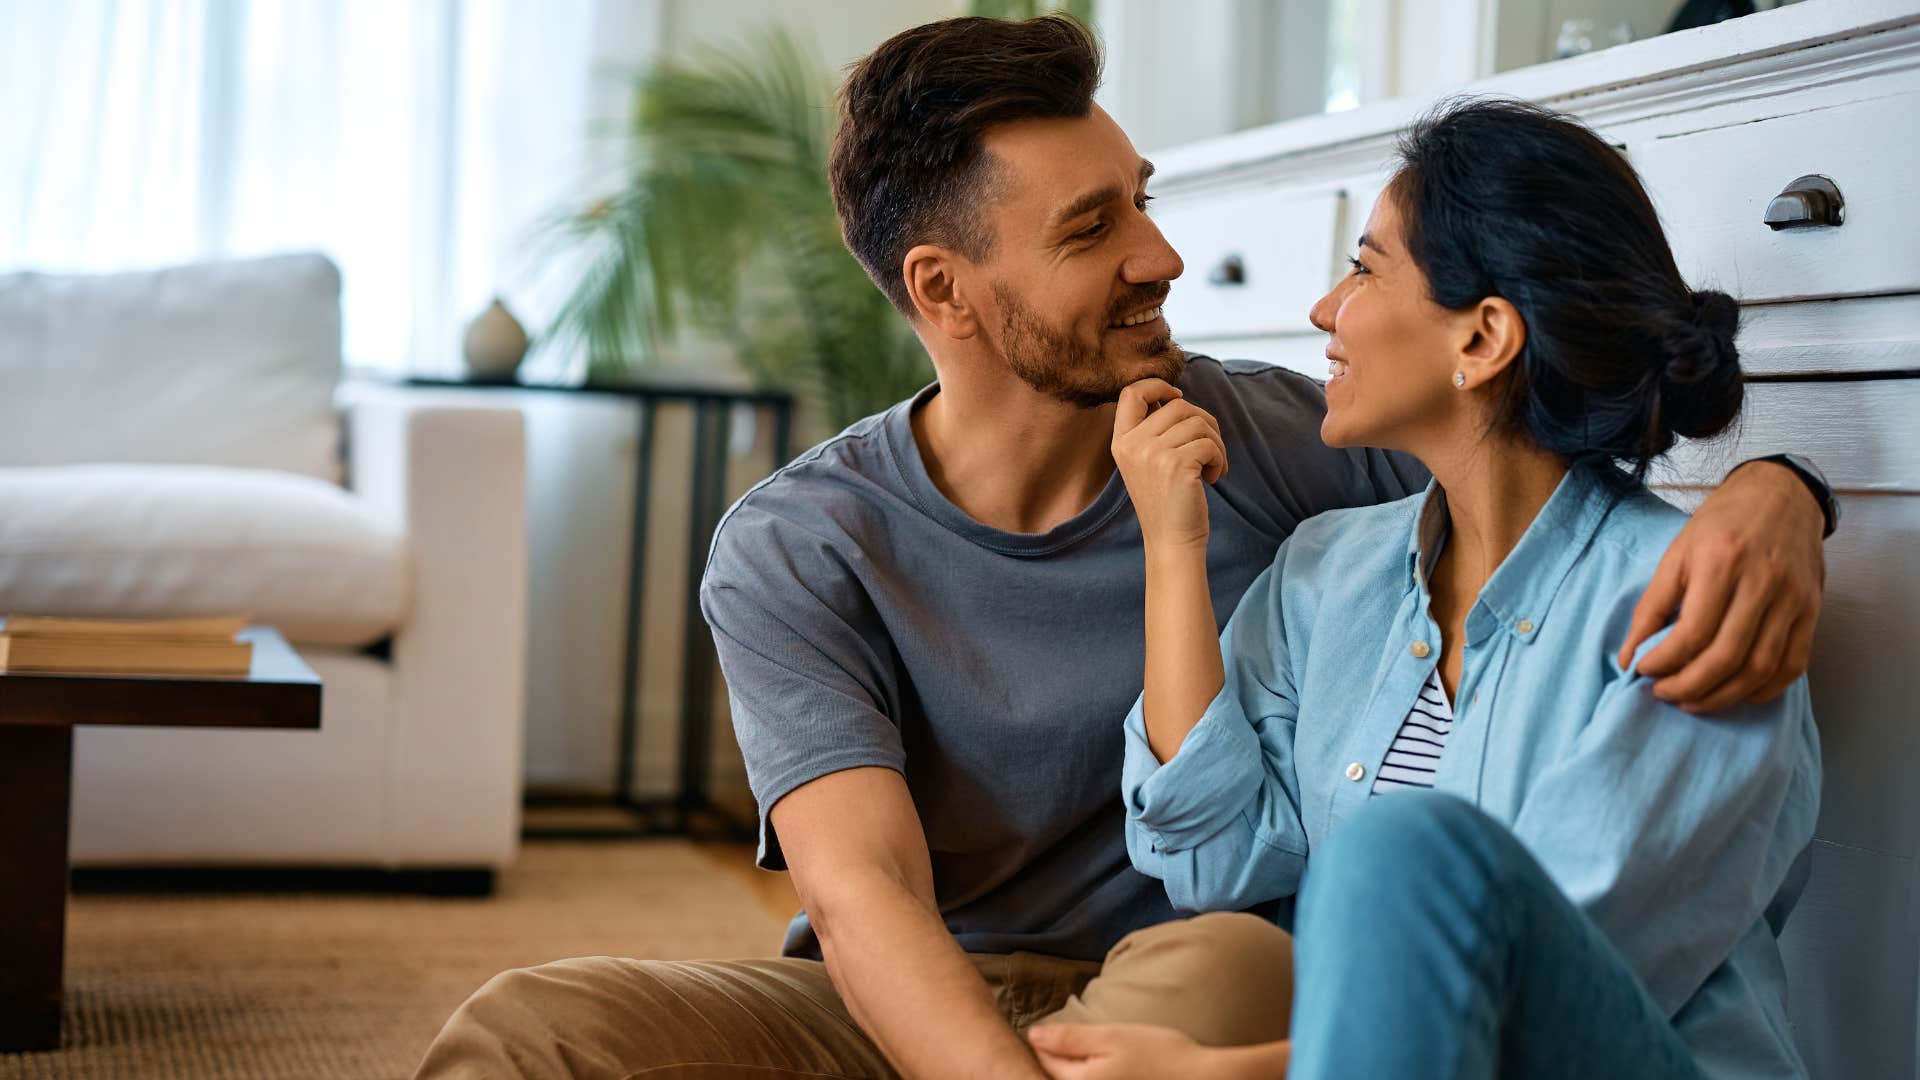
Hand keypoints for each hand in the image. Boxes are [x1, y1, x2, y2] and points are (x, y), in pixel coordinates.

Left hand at [1028, 1023, 1216, 1079]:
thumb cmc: (1161, 1056)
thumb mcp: (1113, 1037)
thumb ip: (1070, 1037)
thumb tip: (1032, 1035)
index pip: (1045, 1059)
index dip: (1047, 1039)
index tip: (1059, 1028)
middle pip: (1058, 1076)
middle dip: (1061, 1058)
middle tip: (1080, 1042)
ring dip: (1079, 1069)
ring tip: (1105, 1057)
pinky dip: (1097, 1078)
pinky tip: (1120, 1071)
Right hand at [1112, 378, 1227, 554]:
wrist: (1171, 542)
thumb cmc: (1166, 501)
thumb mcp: (1148, 462)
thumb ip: (1153, 430)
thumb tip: (1175, 396)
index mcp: (1121, 441)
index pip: (1132, 392)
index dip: (1158, 385)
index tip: (1178, 397)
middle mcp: (1132, 445)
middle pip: (1178, 405)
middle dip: (1204, 423)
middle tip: (1210, 449)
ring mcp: (1153, 454)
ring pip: (1199, 422)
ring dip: (1215, 444)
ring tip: (1211, 467)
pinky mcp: (1177, 465)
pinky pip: (1210, 443)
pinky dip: (1219, 459)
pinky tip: (1212, 478)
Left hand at [1617, 460, 1826, 711]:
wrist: (1781, 495)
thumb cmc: (1721, 524)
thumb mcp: (1676, 554)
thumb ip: (1652, 606)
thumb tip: (1628, 656)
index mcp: (1721, 564)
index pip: (1692, 633)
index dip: (1664, 662)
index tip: (1643, 671)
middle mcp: (1762, 584)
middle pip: (1727, 657)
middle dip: (1690, 686)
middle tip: (1664, 694)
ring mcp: (1792, 599)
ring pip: (1760, 668)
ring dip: (1724, 696)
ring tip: (1693, 701)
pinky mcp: (1812, 611)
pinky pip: (1793, 664)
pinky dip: (1764, 688)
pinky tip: (1737, 693)